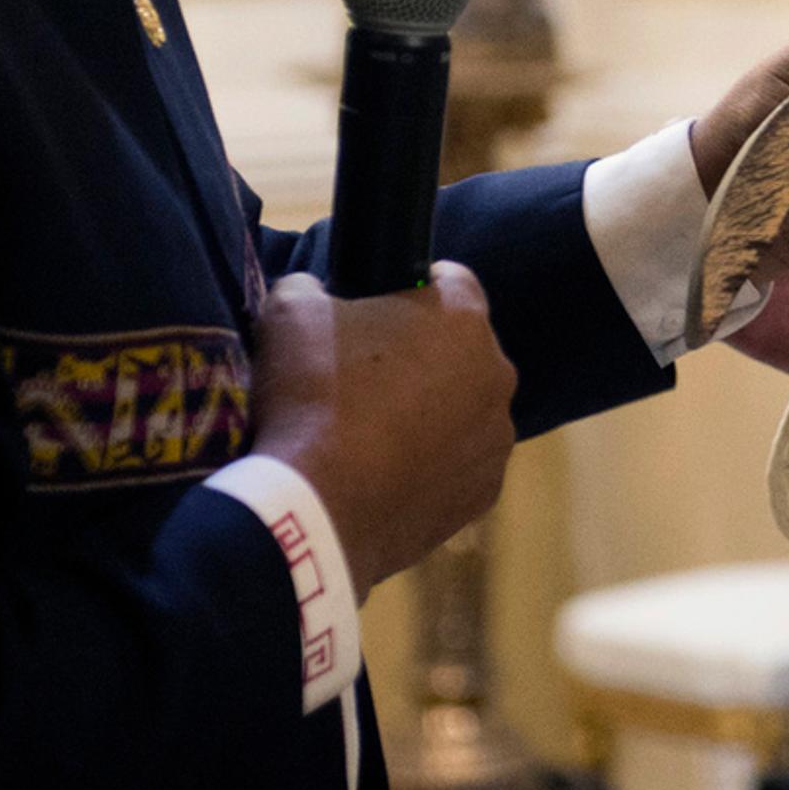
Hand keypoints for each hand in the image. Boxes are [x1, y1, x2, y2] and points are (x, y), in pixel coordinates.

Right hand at [248, 266, 518, 591]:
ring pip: (466, 410)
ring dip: (433, 412)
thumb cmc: (310, 395)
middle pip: (462, 350)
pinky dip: (433, 465)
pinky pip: (460, 465)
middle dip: (425, 355)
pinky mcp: (484, 494)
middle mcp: (496, 374)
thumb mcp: (291, 311)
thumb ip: (312, 287)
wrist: (314, 508)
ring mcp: (496, 439)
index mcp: (463, 318)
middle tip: (368, 377)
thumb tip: (316, 293)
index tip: (379, 307)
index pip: (452, 281)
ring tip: (375, 434)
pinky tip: (388, 475)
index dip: (414, 288)